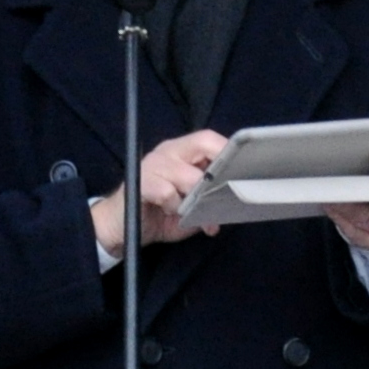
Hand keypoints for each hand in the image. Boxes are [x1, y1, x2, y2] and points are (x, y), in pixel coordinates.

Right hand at [91, 129, 232, 254]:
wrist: (121, 228)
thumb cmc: (161, 214)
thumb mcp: (193, 206)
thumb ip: (212, 196)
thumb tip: (238, 198)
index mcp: (183, 152)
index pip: (211, 140)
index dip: (229, 152)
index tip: (247, 171)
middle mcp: (168, 152)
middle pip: (203, 144)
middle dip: (217, 174)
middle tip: (219, 196)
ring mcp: (152, 164)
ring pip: (189, 174)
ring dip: (194, 198)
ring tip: (187, 211)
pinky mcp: (139, 183)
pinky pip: (167, 192)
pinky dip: (173, 206)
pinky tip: (168, 212)